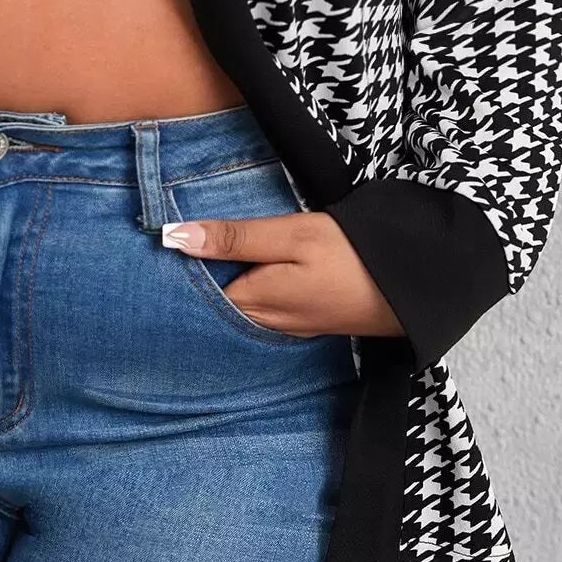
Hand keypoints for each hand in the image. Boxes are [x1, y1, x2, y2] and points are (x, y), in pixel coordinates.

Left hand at [161, 210, 406, 340]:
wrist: (414, 287)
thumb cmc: (353, 256)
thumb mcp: (291, 235)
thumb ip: (235, 238)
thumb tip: (173, 237)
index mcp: (254, 302)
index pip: (195, 294)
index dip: (172, 273)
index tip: (147, 249)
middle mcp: (266, 323)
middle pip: (212, 306)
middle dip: (188, 285)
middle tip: (158, 255)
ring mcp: (288, 326)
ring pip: (235, 310)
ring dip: (216, 290)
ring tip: (189, 263)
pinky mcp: (307, 321)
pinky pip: (260, 312)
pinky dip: (243, 295)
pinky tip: (238, 277)